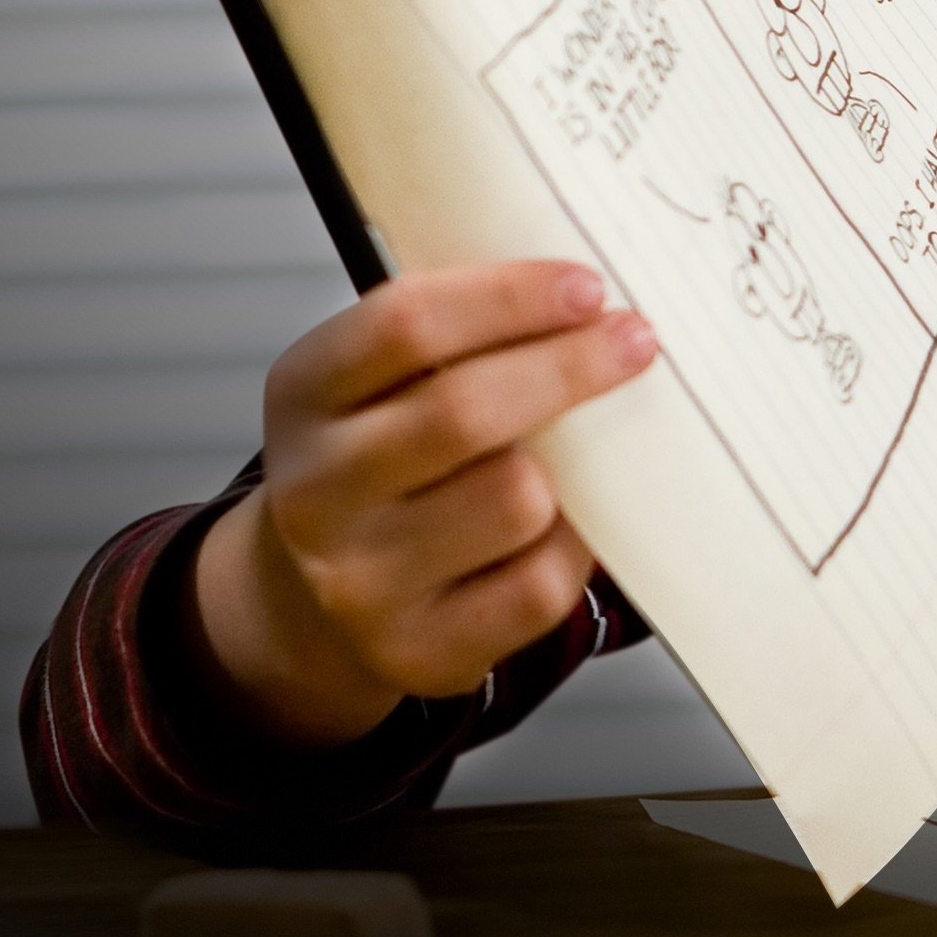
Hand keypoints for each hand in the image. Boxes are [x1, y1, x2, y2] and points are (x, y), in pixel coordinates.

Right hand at [192, 260, 659, 745]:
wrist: (308, 600)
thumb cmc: (373, 464)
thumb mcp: (371, 385)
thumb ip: (451, 341)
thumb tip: (585, 302)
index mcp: (302, 395)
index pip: (404, 325)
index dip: (509, 298)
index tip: (586, 286)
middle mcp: (317, 490)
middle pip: (463, 410)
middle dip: (569, 367)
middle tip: (633, 341)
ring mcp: (362, 579)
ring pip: (516, 499)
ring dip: (563, 472)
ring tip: (562, 461)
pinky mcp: (421, 650)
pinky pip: (539, 584)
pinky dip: (570, 547)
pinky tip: (557, 528)